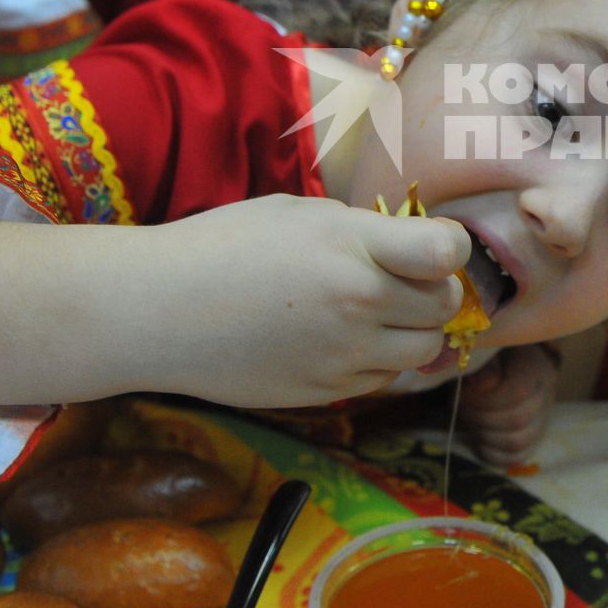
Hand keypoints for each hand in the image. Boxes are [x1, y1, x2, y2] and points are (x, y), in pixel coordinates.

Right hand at [145, 196, 469, 408]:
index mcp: (352, 246)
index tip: (433, 248)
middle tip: (406, 281)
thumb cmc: (220, 247)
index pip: (446, 253)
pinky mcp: (326, 393)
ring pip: (424, 352)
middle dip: (435, 293)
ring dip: (412, 333)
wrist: (156, 312)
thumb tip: (409, 248)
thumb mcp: (298, 214)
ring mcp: (344, 355)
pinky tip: (341, 340)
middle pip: (444, 307)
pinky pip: (382, 379)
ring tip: (374, 312)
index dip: (451, 249)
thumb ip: (363, 232)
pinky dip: (377, 362)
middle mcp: (358, 303)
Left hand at [459, 344, 561, 466]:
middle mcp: (545, 394)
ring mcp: (541, 419)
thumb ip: (484, 363)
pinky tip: (478, 438)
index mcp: (536, 367)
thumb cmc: (488, 354)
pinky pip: (516, 457)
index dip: (485, 398)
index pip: (518, 392)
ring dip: (484, 435)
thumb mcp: (484, 350)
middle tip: (459, 406)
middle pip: (517, 420)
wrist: (502, 361)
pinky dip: (492, 453)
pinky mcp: (532, 438)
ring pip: (517, 442)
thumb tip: (482, 383)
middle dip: (479, 417)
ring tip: (468, 420)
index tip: (463, 391)